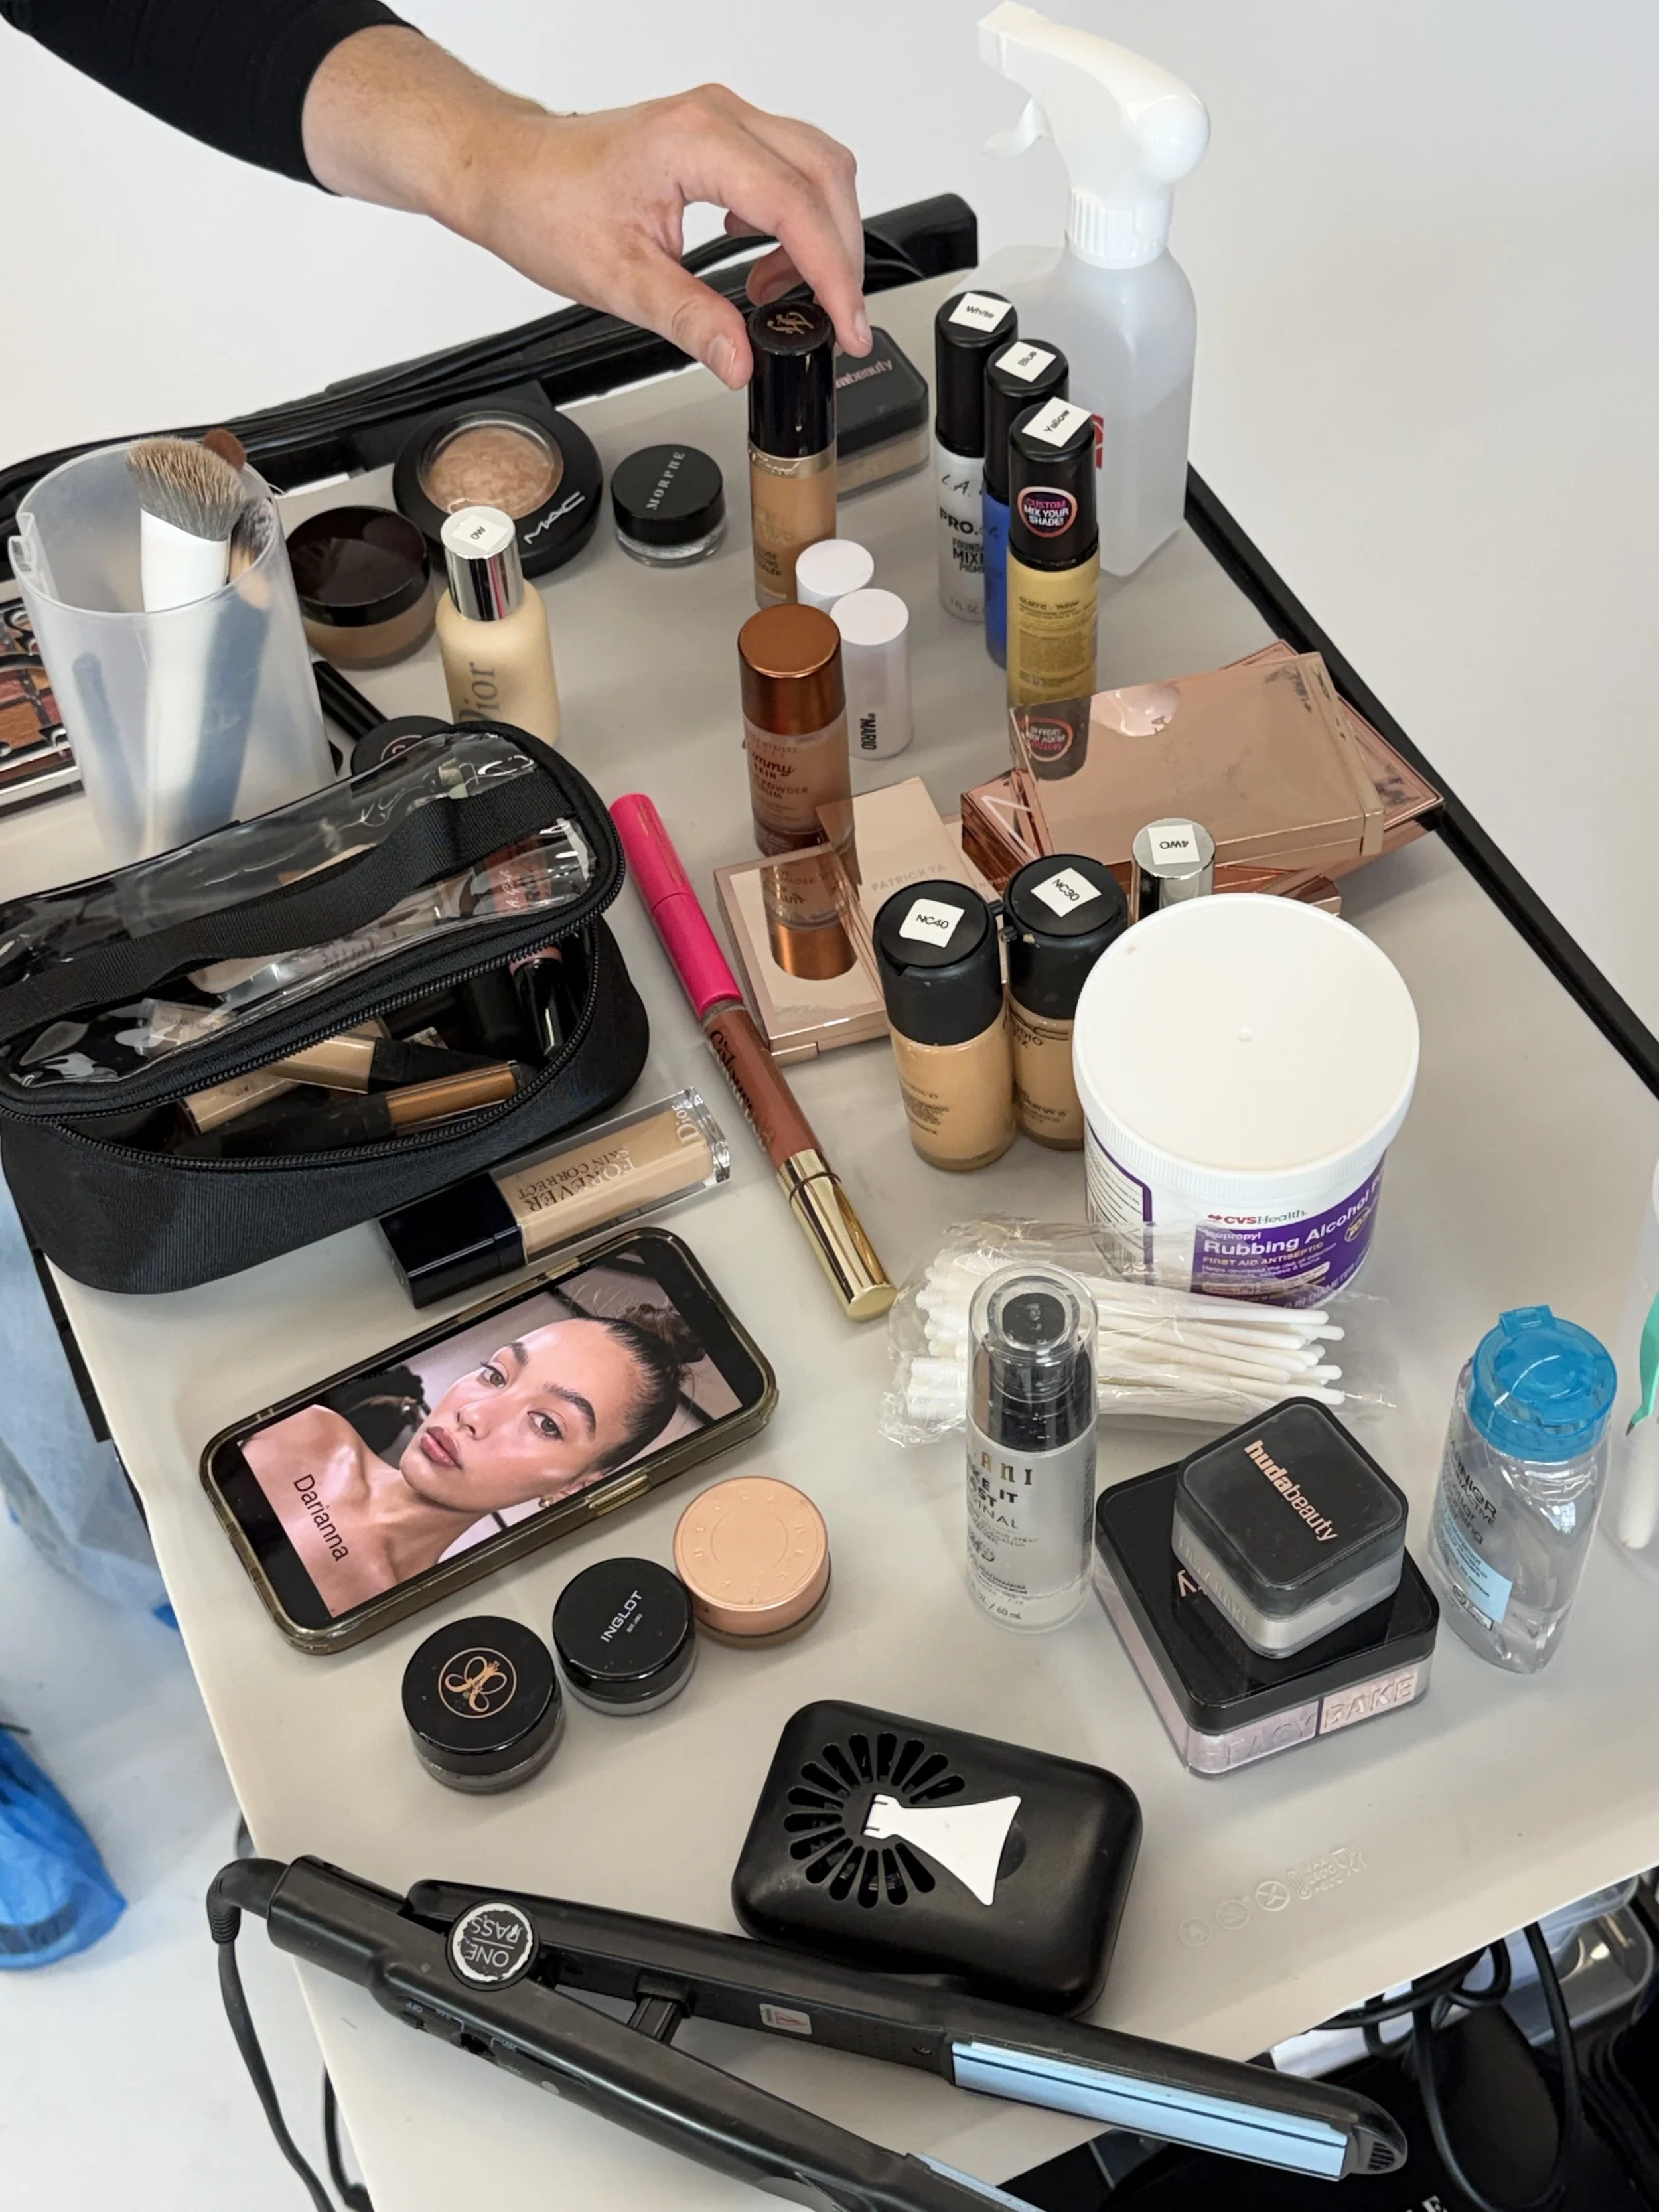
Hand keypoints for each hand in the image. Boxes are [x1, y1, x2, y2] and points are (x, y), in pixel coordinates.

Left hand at [304, 30, 869, 388]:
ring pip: (816, 168)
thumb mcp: (619, 281)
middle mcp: (719, 117)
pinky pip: (789, 169)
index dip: (832, 274)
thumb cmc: (546, 205)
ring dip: (821, 237)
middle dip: (841, 256)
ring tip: (783, 298)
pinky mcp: (720, 136)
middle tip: (831, 321)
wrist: (510, 173)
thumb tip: (741, 360)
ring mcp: (723, 121)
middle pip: (825, 176)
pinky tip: (763, 263)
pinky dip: (796, 222)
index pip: (795, 206)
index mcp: (696, 142)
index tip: (846, 325)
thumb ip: (691, 322)